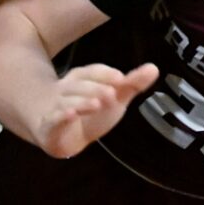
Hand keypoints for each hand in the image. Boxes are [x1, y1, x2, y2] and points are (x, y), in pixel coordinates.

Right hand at [34, 62, 157, 158]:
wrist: (61, 136)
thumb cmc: (89, 112)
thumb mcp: (115, 97)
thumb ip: (132, 84)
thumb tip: (154, 68)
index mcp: (82, 79)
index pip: (93, 71)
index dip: (106, 74)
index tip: (121, 79)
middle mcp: (66, 90)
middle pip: (79, 84)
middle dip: (95, 88)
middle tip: (111, 94)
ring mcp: (56, 107)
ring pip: (66, 101)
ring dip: (81, 102)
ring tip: (96, 104)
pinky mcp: (49, 126)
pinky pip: (53, 118)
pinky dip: (61, 116)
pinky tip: (70, 114)